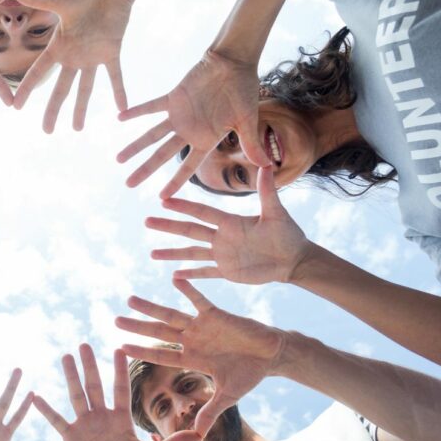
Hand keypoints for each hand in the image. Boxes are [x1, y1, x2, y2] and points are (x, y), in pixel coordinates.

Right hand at [9, 0, 134, 131]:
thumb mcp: (59, 0)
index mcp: (58, 46)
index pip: (38, 72)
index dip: (28, 89)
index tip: (16, 106)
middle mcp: (73, 55)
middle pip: (61, 88)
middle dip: (54, 110)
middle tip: (47, 131)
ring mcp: (92, 56)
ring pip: (85, 88)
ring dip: (81, 108)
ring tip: (77, 129)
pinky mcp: (111, 52)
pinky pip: (115, 76)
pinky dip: (119, 91)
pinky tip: (122, 109)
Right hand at [33, 345, 201, 440]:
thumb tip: (201, 434)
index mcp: (121, 418)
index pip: (120, 388)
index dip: (119, 370)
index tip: (119, 348)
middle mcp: (102, 417)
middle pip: (95, 385)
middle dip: (90, 365)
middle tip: (84, 344)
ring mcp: (85, 425)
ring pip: (76, 395)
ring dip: (70, 376)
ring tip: (64, 357)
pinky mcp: (71, 437)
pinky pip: (57, 420)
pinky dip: (46, 409)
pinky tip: (36, 396)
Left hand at [115, 279, 287, 435]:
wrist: (271, 356)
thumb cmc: (249, 375)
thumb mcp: (227, 397)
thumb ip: (210, 413)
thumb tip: (197, 436)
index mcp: (192, 359)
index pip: (160, 355)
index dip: (141, 352)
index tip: (120, 348)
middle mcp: (192, 340)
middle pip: (158, 333)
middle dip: (137, 327)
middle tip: (114, 320)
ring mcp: (202, 326)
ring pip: (171, 315)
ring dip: (151, 307)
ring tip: (130, 299)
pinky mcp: (217, 314)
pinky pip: (199, 299)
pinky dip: (188, 289)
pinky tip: (173, 279)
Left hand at [117, 49, 267, 196]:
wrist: (234, 63)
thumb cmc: (244, 91)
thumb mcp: (248, 120)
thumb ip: (251, 143)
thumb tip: (266, 166)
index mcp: (206, 139)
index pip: (188, 166)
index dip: (175, 182)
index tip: (162, 198)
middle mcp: (189, 131)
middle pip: (162, 155)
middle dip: (146, 170)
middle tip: (128, 185)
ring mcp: (180, 115)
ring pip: (152, 135)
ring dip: (135, 146)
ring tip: (118, 160)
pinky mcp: (173, 98)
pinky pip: (151, 106)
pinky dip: (136, 111)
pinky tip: (119, 118)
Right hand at [149, 167, 313, 284]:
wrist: (294, 259)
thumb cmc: (288, 234)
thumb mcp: (276, 212)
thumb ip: (267, 191)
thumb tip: (267, 163)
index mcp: (230, 222)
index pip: (201, 212)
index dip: (183, 207)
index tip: (164, 200)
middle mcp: (222, 237)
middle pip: (189, 231)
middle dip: (168, 227)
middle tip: (147, 222)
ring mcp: (222, 255)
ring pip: (192, 253)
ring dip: (172, 253)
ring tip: (152, 253)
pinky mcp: (227, 271)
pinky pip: (205, 273)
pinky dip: (191, 275)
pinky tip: (175, 276)